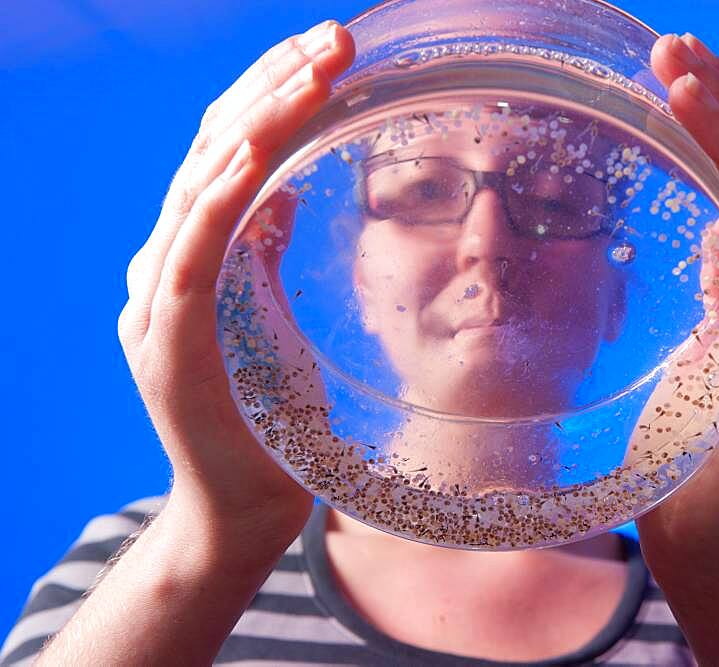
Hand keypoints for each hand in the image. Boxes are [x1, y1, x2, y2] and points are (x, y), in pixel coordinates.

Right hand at [117, 20, 355, 555]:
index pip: (226, 153)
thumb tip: (274, 188)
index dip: (272, 97)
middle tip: (334, 38)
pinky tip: (250, 151)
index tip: (329, 54)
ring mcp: (157, 298)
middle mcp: (165, 263)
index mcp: (193, 256)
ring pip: (200, 187)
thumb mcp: (267, 312)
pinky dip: (217, 197)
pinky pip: (190, 252)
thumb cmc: (268, 414)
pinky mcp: (168, 338)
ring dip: (257, 122)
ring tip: (311, 68)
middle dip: (273, 88)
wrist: (244, 503)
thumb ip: (257, 250)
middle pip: (212, 152)